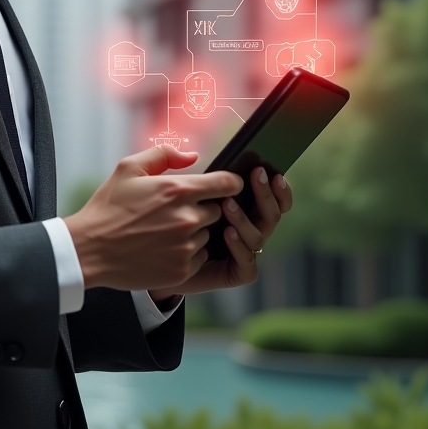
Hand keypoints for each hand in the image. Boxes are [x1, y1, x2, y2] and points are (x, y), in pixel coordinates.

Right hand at [63, 145, 241, 293]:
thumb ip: (164, 155)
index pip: (227, 184)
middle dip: (203, 208)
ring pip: (208, 235)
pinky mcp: (183, 270)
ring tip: (165, 231)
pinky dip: (188, 252)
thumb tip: (193, 155)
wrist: (90, 249)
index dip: (230, 183)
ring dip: (195, 231)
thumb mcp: (128, 168)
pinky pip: (200, 257)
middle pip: (218, 211)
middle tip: (176, 210)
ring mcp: (186, 247)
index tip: (226, 185)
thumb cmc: (109, 206)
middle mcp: (187, 219)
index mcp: (177, 190)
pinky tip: (164, 248)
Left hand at [160, 168, 292, 298]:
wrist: (150, 259)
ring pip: (259, 236)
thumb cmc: (163, 221)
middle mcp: (247, 229)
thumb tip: (193, 155)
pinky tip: (227, 233)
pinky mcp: (234, 272)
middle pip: (271, 214)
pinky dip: (241, 248)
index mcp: (242, 207)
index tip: (268, 169)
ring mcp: (243, 251)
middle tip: (256, 175)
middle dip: (265, 194)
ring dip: (245, 218)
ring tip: (228, 204)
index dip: (277, 186)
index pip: (272, 197)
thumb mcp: (171, 191)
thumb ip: (178, 169)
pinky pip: (248, 264)